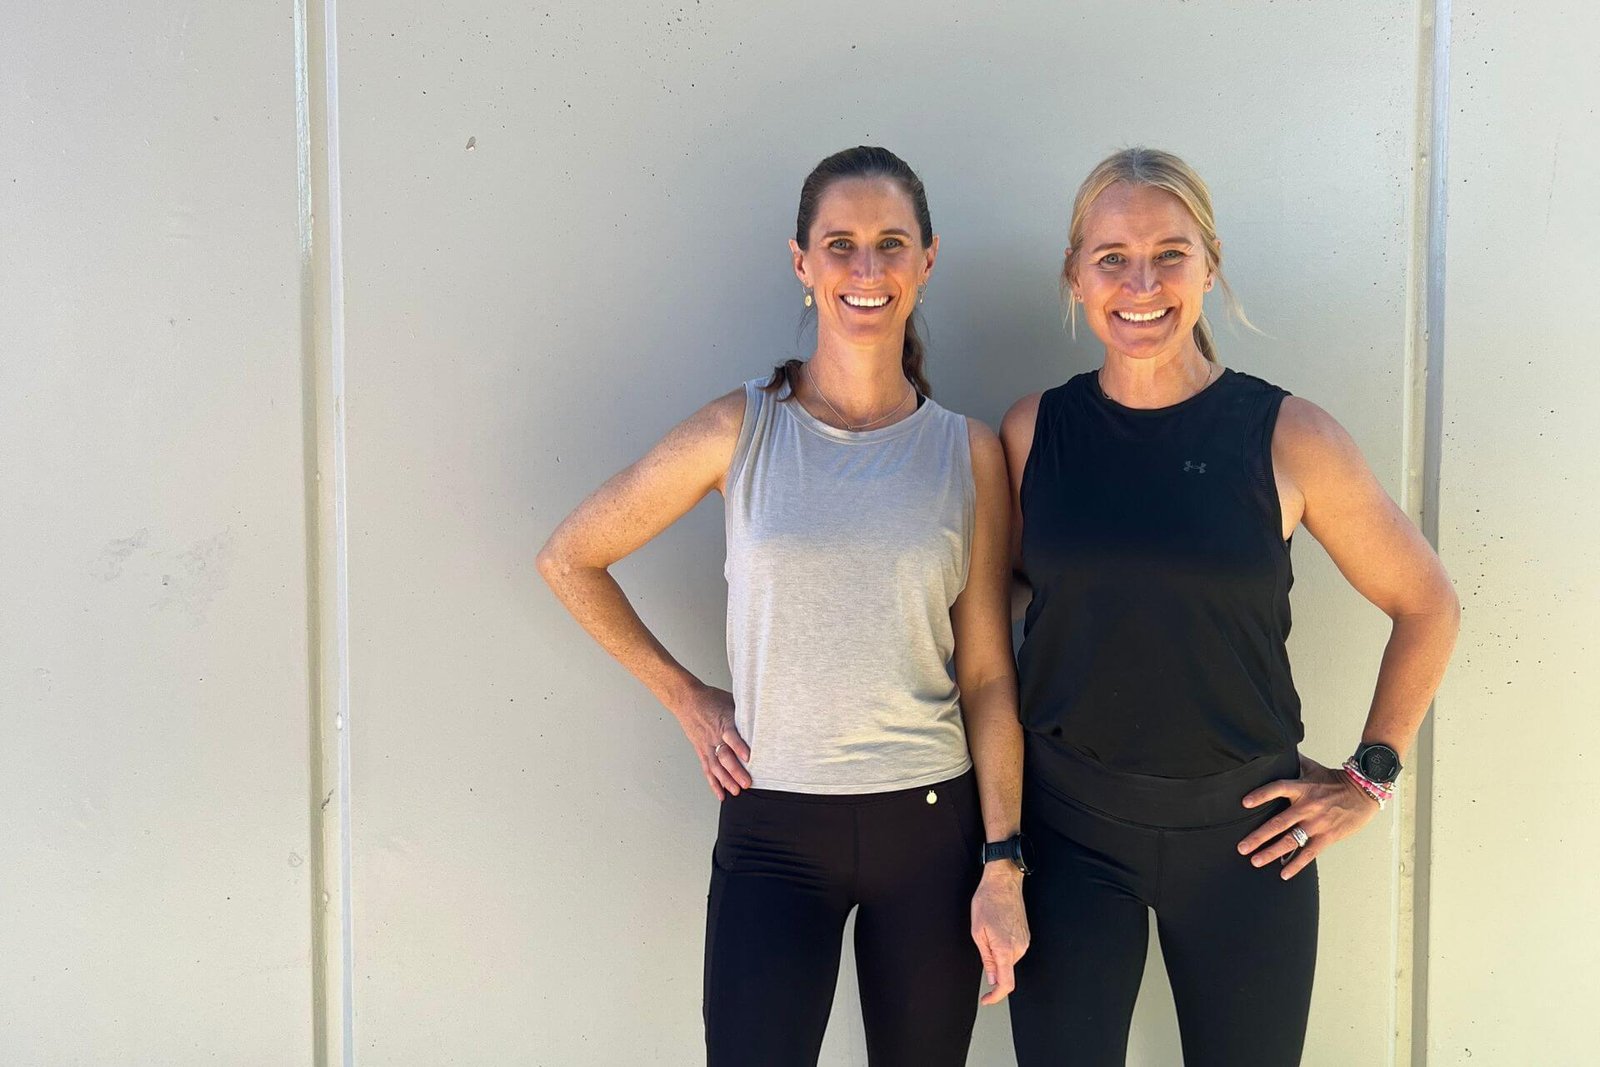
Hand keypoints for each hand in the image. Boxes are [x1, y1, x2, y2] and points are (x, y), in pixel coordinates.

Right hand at [672, 682, 751, 799]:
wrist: (687, 699)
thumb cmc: (711, 699)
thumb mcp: (731, 701)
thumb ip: (744, 714)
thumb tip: (765, 718)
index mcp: (724, 721)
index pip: (731, 736)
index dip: (740, 747)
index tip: (749, 757)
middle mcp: (714, 736)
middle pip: (724, 756)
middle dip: (735, 771)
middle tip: (746, 782)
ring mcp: (706, 745)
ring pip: (715, 766)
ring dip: (726, 780)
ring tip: (736, 791)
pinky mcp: (701, 751)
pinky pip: (707, 769)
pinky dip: (714, 783)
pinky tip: (721, 793)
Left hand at [971, 865, 1029, 1004]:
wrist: (1003, 882)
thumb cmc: (987, 901)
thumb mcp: (978, 932)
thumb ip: (987, 959)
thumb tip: (992, 979)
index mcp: (1005, 949)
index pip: (1006, 983)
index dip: (996, 996)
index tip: (987, 999)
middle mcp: (1019, 948)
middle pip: (1006, 971)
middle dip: (992, 966)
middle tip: (982, 943)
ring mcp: (1025, 942)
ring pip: (1009, 960)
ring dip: (997, 954)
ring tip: (989, 931)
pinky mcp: (1026, 936)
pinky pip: (1014, 950)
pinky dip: (1004, 947)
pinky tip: (997, 929)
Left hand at [1237, 754, 1379, 878]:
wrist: (1365, 792)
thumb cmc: (1336, 780)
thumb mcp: (1313, 768)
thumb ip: (1293, 762)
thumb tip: (1275, 749)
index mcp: (1302, 788)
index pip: (1277, 788)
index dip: (1261, 795)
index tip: (1244, 803)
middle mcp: (1307, 806)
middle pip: (1278, 823)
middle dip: (1258, 837)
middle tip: (1241, 847)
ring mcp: (1317, 823)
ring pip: (1290, 841)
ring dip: (1271, 853)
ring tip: (1255, 861)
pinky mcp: (1328, 836)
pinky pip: (1309, 853)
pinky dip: (1296, 864)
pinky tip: (1283, 874)